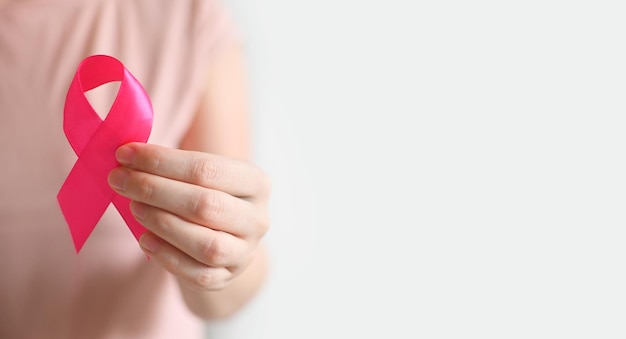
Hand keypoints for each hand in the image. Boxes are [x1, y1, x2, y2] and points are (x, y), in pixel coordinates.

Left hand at [107, 142, 270, 290]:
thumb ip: (173, 164)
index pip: (208, 169)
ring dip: (162, 223)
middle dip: (155, 190)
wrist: (225, 240)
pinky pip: (197, 273)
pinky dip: (167, 256)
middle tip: (119, 180)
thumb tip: (127, 155)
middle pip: (205, 205)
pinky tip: (144, 239)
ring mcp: (245, 252)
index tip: (124, 154)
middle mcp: (257, 218)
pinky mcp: (227, 277)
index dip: (162, 161)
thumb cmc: (206, 197)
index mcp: (256, 183)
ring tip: (134, 207)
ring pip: (205, 244)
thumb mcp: (203, 175)